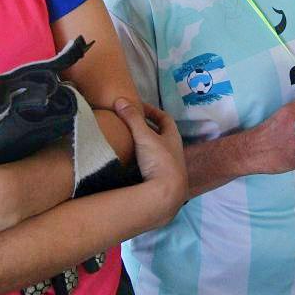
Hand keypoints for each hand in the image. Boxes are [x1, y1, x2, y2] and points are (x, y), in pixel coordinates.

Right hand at [112, 98, 185, 220]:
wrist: (165, 194)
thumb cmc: (159, 161)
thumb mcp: (144, 137)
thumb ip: (132, 119)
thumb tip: (120, 100)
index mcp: (173, 138)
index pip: (165, 119)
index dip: (153, 111)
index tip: (139, 107)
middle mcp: (174, 151)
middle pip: (162, 135)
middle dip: (148, 129)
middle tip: (131, 124)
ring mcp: (169, 167)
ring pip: (157, 152)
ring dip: (144, 146)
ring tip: (127, 143)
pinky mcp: (161, 180)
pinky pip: (151, 166)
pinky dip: (141, 162)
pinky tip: (129, 164)